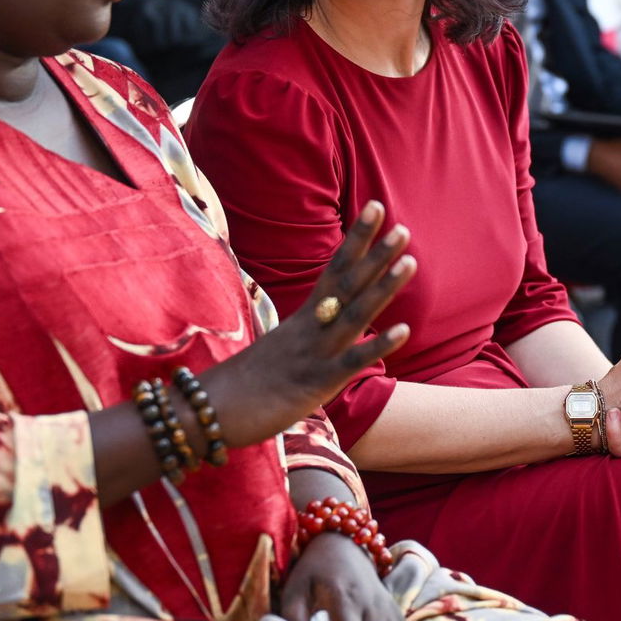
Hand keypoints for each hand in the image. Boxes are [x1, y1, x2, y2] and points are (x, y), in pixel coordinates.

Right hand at [214, 202, 415, 448]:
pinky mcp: (316, 383)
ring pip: (354, 314)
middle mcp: (309, 328)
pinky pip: (351, 361)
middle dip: (375, 255)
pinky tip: (404, 330)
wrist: (209, 410)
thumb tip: (321, 325)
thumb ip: (302, 336)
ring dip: (384, 288)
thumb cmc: (242, 387)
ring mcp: (314, 353)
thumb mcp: (279, 352)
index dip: (357, 242)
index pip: (334, 271)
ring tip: (411, 261)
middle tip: (403, 228)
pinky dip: (378, 345)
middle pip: (346, 285)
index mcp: (302, 320)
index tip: (377, 210)